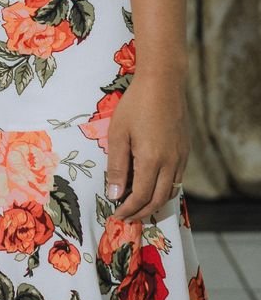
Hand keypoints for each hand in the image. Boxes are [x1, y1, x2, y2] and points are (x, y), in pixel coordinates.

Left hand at [104, 72, 189, 221]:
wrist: (163, 84)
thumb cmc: (135, 106)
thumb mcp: (118, 135)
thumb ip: (116, 167)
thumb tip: (114, 194)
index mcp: (152, 160)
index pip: (141, 197)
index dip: (128, 209)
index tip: (117, 214)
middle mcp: (171, 163)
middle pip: (158, 200)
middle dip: (142, 212)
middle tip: (127, 216)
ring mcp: (181, 157)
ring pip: (171, 191)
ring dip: (154, 203)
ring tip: (138, 205)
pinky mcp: (186, 150)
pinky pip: (177, 178)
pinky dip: (164, 189)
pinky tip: (152, 185)